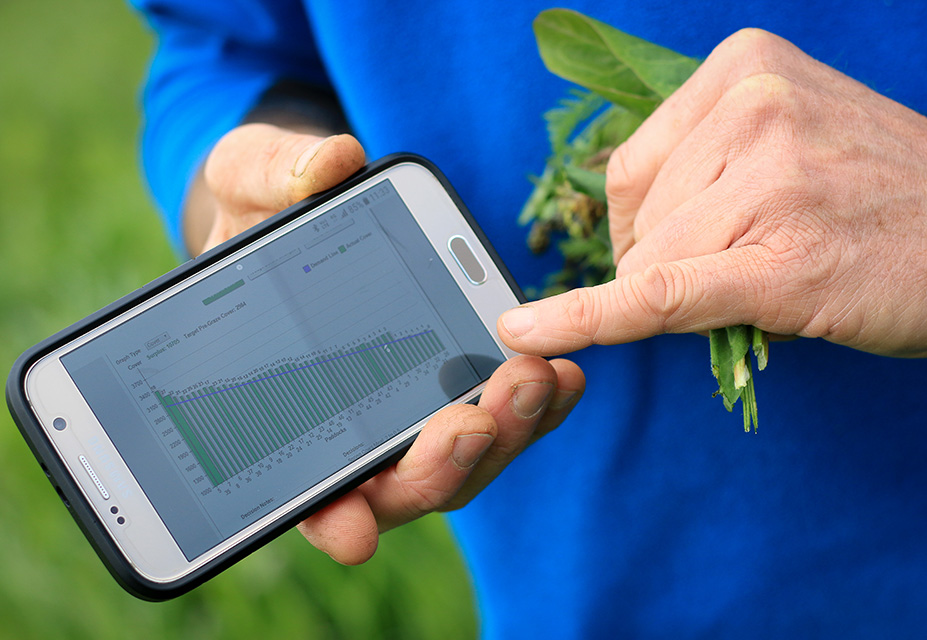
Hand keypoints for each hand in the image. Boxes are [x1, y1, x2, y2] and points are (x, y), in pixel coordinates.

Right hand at [199, 123, 584, 563]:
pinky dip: (534, 400)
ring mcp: (421, 405)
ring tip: (536, 378)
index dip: (331, 517)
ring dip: (506, 430)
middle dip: (444, 462)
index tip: (352, 530)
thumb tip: (328, 166)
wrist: (305, 210)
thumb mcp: (245, 181)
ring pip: (469, 455)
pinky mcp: (467, 375)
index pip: (310, 488)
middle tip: (475, 418)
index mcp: (293, 407)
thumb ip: (269, 176)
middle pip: (409, 482)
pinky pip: (505, 408)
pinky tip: (561, 367)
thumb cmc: (260, 212)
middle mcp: (363, 423)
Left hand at [498, 29, 926, 358]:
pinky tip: (528, 331)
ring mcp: (770, 182)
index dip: (642, 227)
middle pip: (640, 220)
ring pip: (653, 267)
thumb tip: (620, 233)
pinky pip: (658, 296)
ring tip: (779, 277)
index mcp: (744, 68)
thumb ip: (705, 158)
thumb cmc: (883, 192)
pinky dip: (588, 319)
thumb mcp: (793, 132)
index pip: (633, 167)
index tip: (677, 250)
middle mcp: (752, 108)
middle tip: (754, 263)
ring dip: (694, 296)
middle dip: (671, 264)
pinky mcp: (780, 262)